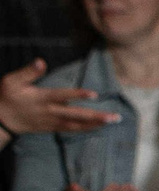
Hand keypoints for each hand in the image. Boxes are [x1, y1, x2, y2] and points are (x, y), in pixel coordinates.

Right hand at [0, 60, 116, 137]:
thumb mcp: (12, 81)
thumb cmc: (6, 96)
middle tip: (114, 117)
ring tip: (113, 121)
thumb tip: (41, 61)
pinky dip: (86, 129)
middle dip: (96, 116)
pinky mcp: (52, 127)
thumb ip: (28, 72)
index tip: (94, 94)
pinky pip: (71, 129)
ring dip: (95, 124)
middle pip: (75, 114)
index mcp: (40, 98)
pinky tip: (99, 127)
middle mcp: (49, 111)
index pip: (62, 95)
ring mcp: (51, 121)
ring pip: (76, 124)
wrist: (0, 120)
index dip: (77, 94)